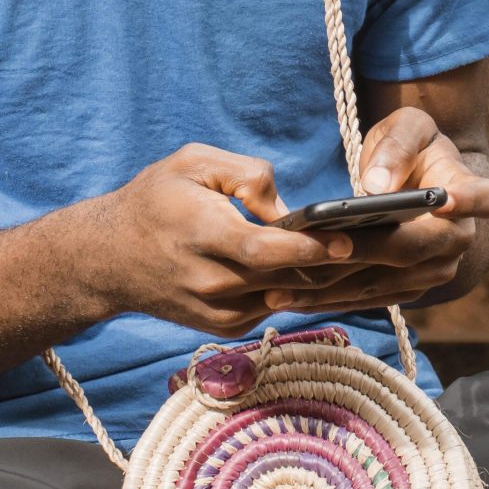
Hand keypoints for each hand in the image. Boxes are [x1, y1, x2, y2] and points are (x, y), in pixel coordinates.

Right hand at [96, 143, 355, 337]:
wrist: (109, 258)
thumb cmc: (155, 198)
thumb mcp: (193, 162)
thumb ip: (245, 175)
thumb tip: (286, 208)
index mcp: (203, 235)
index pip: (265, 251)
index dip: (309, 249)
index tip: (348, 238)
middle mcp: (212, 282)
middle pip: (285, 280)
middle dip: (332, 265)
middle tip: (380, 245)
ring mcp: (218, 312)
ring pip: (285, 299)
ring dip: (323, 282)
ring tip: (365, 258)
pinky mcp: (224, 327)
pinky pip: (273, 307)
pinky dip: (300, 291)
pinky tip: (327, 272)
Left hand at [263, 108, 488, 313]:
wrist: (423, 177)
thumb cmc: (415, 146)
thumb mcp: (409, 127)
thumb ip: (397, 147)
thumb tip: (375, 186)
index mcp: (470, 191)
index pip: (482, 197)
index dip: (466, 200)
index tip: (443, 198)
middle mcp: (457, 239)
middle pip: (410, 252)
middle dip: (357, 253)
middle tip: (308, 252)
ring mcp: (434, 271)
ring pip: (384, 283)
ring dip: (332, 288)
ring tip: (280, 287)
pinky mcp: (407, 288)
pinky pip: (368, 298)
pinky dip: (330, 299)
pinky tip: (291, 298)